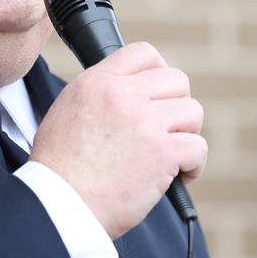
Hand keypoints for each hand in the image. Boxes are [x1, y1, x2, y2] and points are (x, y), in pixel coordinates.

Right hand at [30, 43, 204, 239]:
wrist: (59, 204)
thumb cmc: (59, 169)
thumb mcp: (66, 111)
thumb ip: (98, 95)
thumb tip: (128, 95)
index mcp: (97, 82)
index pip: (143, 53)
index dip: (158, 72)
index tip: (158, 95)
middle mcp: (122, 95)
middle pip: (177, 80)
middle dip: (176, 107)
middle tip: (164, 132)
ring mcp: (145, 122)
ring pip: (193, 111)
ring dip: (186, 135)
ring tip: (170, 156)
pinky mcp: (162, 152)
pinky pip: (198, 147)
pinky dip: (193, 165)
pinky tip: (177, 178)